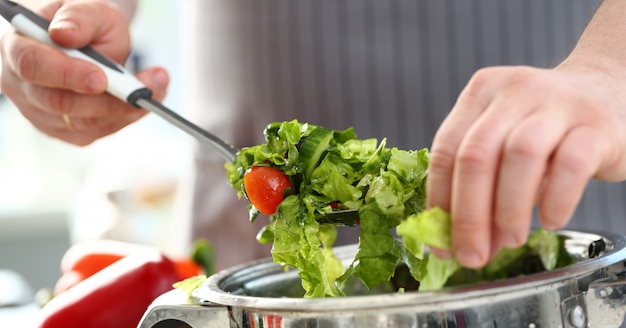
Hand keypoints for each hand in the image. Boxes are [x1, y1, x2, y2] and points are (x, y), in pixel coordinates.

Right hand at [0, 0, 168, 145]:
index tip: (101, 77)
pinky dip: (125, 118)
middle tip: (144, 87)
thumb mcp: (89, 9)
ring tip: (156, 86)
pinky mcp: (64, 130)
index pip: (33, 65)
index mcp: (18, 47)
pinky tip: (143, 100)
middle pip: (58, 103)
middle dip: (107, 99)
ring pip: (82, 123)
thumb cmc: (86, 24)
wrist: (91, 40)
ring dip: (125, 110)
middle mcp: (22, 84)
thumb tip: (65, 35)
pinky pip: (96, 132)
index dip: (66, 74)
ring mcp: (40, 112)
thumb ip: (79, 18)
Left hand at [427, 63, 625, 267]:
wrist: (609, 94)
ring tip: (510, 240)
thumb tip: (455, 242)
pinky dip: (555, 200)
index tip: (441, 244)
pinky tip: (550, 221)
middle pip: (476, 155)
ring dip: (509, 209)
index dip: (439, 202)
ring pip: (520, 156)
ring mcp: (557, 104)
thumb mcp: (503, 140)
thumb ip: (478, 182)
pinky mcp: (596, 126)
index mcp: (480, 93)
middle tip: (472, 255)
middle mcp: (514, 92)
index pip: (445, 150)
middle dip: (469, 216)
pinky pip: (571, 165)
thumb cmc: (546, 129)